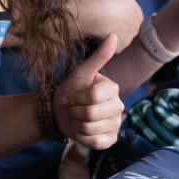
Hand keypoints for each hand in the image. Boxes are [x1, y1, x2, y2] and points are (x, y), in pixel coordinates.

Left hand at [54, 33, 123, 149]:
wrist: (60, 112)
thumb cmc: (70, 89)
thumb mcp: (80, 72)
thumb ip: (98, 56)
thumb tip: (114, 35)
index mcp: (112, 88)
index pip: (92, 97)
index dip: (75, 98)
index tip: (70, 96)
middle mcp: (118, 106)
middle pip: (90, 114)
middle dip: (73, 111)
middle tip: (71, 108)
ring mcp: (115, 124)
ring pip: (90, 129)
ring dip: (75, 124)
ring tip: (76, 118)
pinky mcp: (110, 140)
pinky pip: (95, 143)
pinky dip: (82, 138)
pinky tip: (81, 130)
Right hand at [74, 0, 143, 51]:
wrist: (98, 13)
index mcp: (138, 15)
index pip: (131, 16)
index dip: (120, 14)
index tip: (111, 11)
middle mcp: (136, 29)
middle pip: (126, 28)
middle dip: (118, 26)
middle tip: (105, 19)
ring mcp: (127, 40)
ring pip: (119, 38)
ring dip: (113, 35)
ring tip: (101, 27)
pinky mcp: (118, 49)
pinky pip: (111, 47)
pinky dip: (106, 43)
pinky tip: (99, 36)